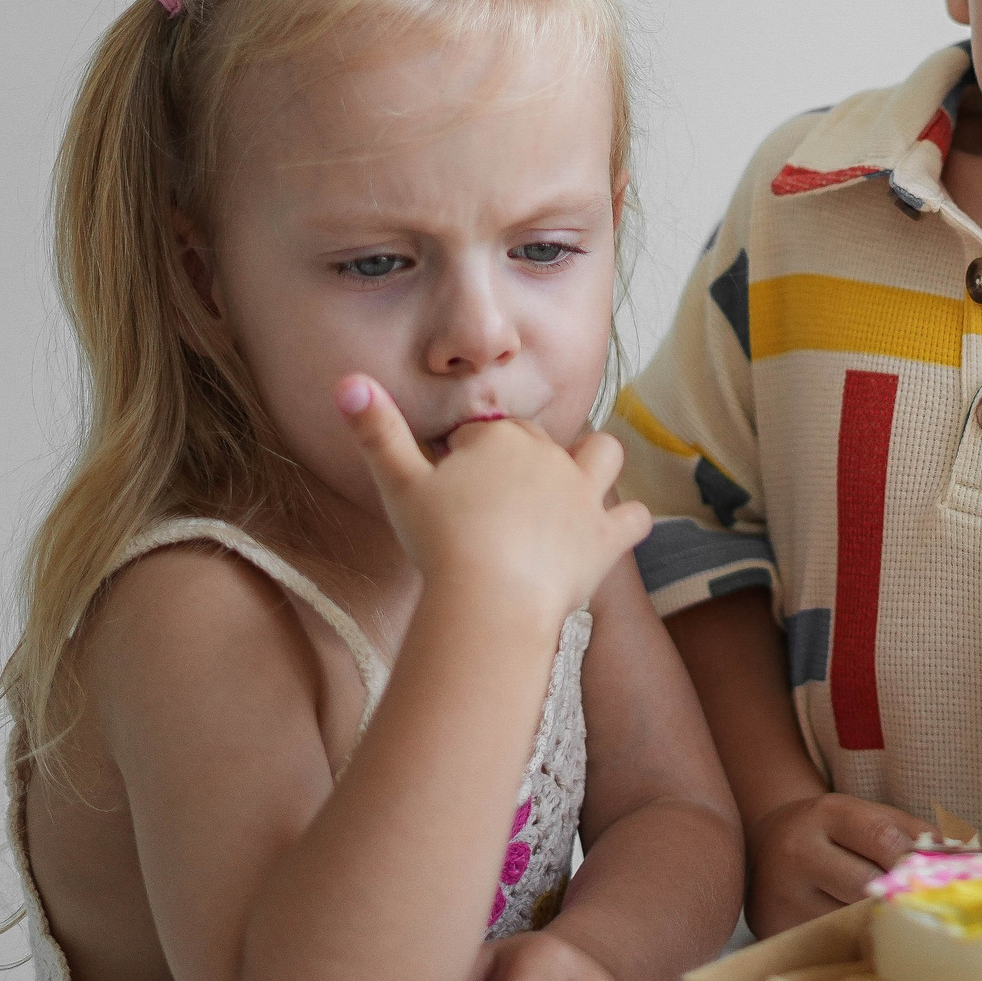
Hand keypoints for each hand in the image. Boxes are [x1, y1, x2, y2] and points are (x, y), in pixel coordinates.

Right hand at [337, 375, 649, 612]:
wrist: (489, 599)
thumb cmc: (439, 542)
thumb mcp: (397, 484)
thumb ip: (376, 432)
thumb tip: (346, 382)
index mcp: (501, 438)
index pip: (485, 435)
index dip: (467, 458)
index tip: (452, 488)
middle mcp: (550, 456)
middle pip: (539, 444)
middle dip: (520, 463)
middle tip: (492, 505)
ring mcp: (584, 494)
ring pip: (605, 454)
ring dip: (593, 462)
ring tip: (568, 487)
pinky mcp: (606, 537)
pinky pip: (635, 517)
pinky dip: (627, 522)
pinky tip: (609, 531)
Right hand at [743, 792, 929, 936]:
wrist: (763, 845)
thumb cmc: (832, 833)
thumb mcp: (867, 816)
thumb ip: (913, 833)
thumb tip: (965, 858)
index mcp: (828, 813)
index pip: (883, 838)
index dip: (915, 862)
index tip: (937, 880)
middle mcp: (799, 850)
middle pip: (866, 885)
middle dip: (898, 900)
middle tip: (925, 912)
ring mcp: (782, 892)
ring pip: (847, 920)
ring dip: (878, 927)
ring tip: (899, 929)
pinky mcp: (774, 927)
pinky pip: (826, 943)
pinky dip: (852, 944)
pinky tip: (867, 942)